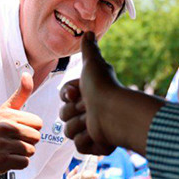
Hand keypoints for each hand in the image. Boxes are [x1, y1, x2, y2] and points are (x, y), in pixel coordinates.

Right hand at [0, 73, 41, 175]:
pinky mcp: (1, 161)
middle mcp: (4, 129)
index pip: (38, 123)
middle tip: (14, 140)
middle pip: (36, 137)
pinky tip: (9, 158)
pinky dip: (19, 163)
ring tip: (11, 149)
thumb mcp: (6, 109)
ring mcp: (2, 145)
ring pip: (31, 151)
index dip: (31, 127)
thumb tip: (28, 74)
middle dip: (28, 141)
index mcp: (8, 115)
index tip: (18, 129)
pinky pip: (24, 163)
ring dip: (24, 153)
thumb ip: (21, 93)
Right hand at [59, 32, 121, 154]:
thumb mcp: (94, 64)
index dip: (67, 96)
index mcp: (87, 96)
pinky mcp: (95, 147)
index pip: (63, 99)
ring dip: (81, 126)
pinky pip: (80, 146)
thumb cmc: (104, 87)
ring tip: (95, 121)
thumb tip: (89, 31)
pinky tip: (100, 135)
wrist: (115, 112)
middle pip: (63, 116)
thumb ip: (89, 49)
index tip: (77, 94)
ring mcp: (91, 131)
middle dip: (74, 112)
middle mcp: (88, 113)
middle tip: (88, 107)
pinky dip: (89, 141)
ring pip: (69, 132)